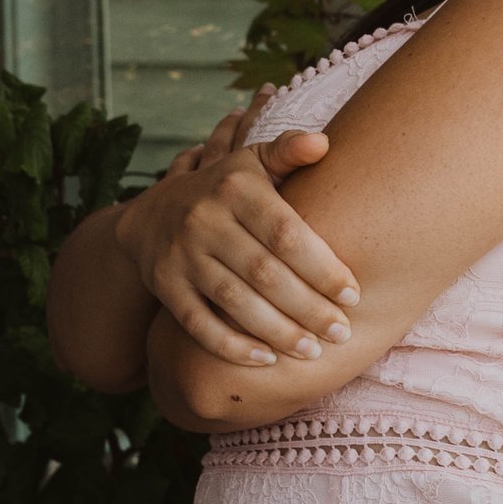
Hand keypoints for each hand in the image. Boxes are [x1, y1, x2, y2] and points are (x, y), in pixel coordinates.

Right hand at [113, 130, 356, 365]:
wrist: (149, 214)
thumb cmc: (224, 190)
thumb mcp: (251, 162)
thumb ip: (288, 152)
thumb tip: (323, 143)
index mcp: (235, 188)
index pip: (286, 234)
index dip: (321, 268)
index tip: (353, 295)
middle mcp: (204, 220)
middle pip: (265, 273)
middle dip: (308, 308)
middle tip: (342, 333)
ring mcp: (181, 255)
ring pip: (235, 302)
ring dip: (278, 332)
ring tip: (313, 351)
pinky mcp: (165, 285)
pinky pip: (198, 323)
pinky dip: (232, 346)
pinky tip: (266, 359)